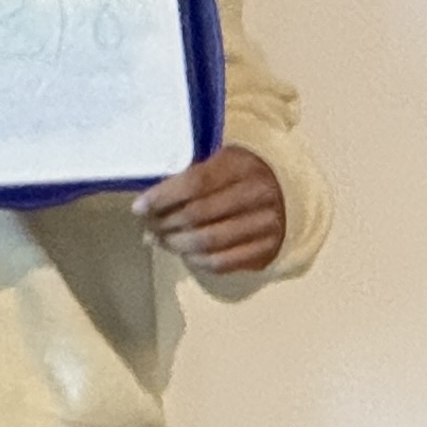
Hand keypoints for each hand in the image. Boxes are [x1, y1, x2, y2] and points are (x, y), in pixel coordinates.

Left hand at [134, 147, 284, 278]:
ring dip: (176, 244)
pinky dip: (195, 261)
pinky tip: (184, 253)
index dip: (162, 197)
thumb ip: (185, 180)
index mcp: (241, 165)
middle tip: (149, 226)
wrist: (287, 194)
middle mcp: (257, 194)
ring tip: (162, 240)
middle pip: (198, 215)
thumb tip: (145, 210)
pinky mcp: (266, 250)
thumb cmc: (240, 176)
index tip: (139, 207)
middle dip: (165, 223)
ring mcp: (265, 225)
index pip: (195, 183)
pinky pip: (220, 262)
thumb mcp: (219, 164)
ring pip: (207, 242)